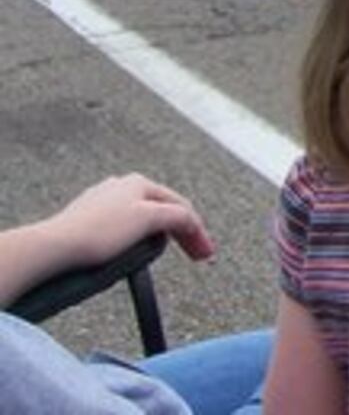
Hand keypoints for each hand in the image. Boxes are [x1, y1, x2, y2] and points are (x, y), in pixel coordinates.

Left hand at [43, 173, 214, 269]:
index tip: (205, 253)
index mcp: (139, 182)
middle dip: (180, 233)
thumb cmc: (99, 232)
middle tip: (195, 256)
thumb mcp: (150, 219)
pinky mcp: (87, 222)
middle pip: (162, 212)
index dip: (197, 231)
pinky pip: (120, 231)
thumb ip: (179, 217)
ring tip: (162, 255)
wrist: (54, 248)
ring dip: (157, 238)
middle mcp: (121, 187)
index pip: (180, 206)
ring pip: (141, 221)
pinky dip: (134, 242)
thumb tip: (192, 222)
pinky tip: (130, 255)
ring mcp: (102, 204)